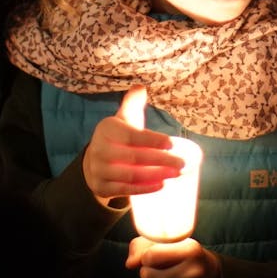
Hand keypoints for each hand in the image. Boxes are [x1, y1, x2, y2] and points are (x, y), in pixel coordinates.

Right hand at [82, 87, 183, 207]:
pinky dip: (143, 188)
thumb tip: (141, 87)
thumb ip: (132, 103)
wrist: (94, 162)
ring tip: (176, 174)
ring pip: (130, 175)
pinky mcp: (101, 187)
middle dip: (161, 160)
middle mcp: (99, 149)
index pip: (131, 135)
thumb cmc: (118, 138)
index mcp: (107, 129)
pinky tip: (161, 185)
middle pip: (134, 157)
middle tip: (182, 163)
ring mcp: (98, 170)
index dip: (152, 140)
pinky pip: (124, 189)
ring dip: (155, 175)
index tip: (172, 143)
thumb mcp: (123, 119)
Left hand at [126, 236, 220, 277]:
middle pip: (148, 276)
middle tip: (155, 272)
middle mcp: (194, 272)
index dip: (146, 257)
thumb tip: (129, 264)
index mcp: (191, 250)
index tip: (152, 258)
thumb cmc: (184, 258)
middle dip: (146, 274)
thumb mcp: (170, 244)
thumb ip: (143, 247)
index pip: (150, 255)